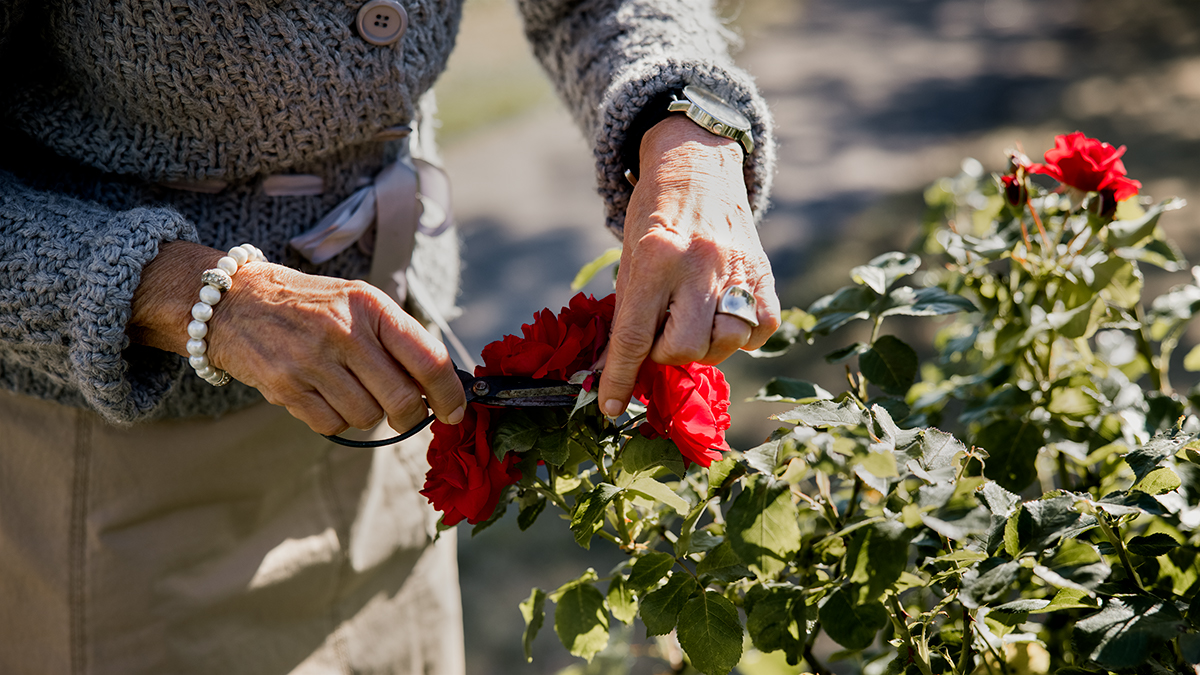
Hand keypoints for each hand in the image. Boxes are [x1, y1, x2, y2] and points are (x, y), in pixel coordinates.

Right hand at [129, 241, 465, 435]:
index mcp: (372, 306)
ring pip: (367, 417)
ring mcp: (312, 361)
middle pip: (402, 400)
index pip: (429, 358)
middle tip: (405, 413)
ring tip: (350, 389)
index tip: (455, 412)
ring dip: (368, 414)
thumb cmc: (312, 306)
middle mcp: (344, 331)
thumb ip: (399, 340)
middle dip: (410, 416)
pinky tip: (324, 395)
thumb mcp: (359, 303)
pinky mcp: (286, 387)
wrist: (235, 302)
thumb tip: (441, 390)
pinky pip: (332, 426)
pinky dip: (336, 420)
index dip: (450, 394)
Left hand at [597, 115, 780, 417]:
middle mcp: (698, 263)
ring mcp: (736, 267)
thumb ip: (628, 312)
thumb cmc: (653, 215)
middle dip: (667, 355)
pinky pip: (759, 331)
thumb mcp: (629, 257)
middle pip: (683, 348)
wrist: (697, 163)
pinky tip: (723, 317)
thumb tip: (614, 373)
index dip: (619, 379)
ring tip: (694, 324)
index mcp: (654, 257)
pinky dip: (740, 335)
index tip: (609, 407)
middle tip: (662, 335)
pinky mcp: (763, 272)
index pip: (633, 336)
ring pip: (725, 344)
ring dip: (705, 347)